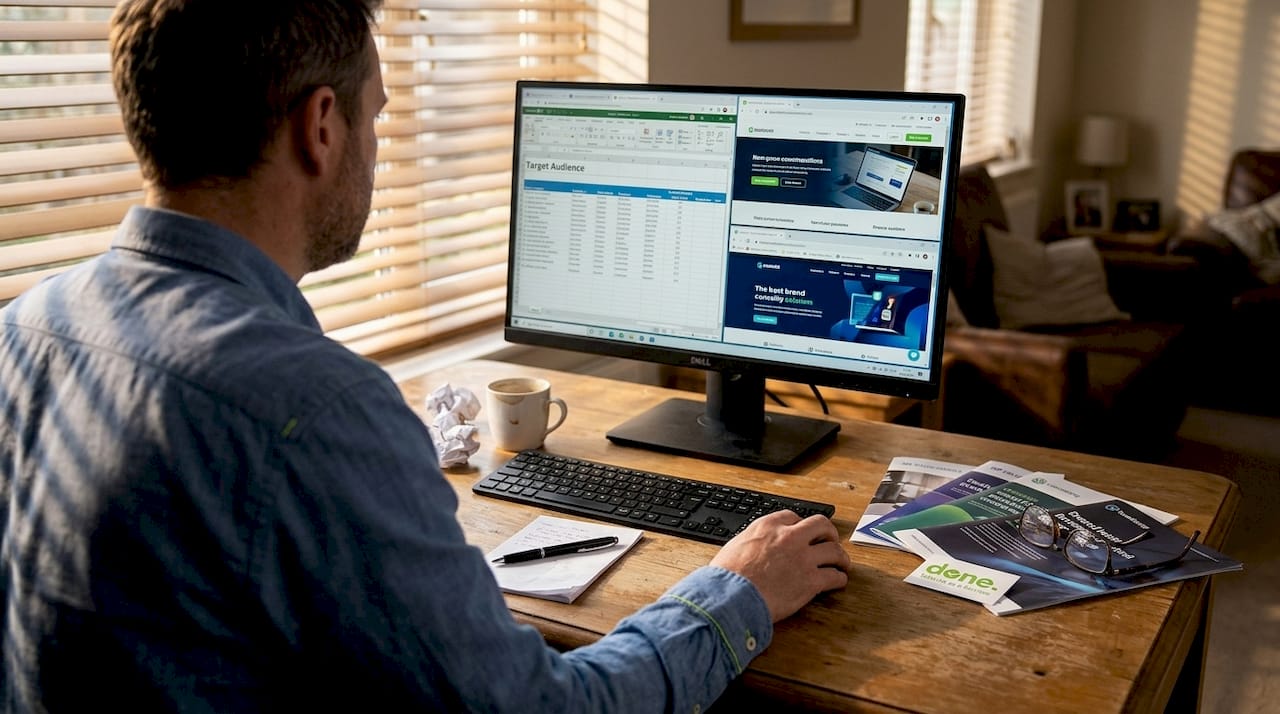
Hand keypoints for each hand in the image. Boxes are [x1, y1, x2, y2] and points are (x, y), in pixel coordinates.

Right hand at [710, 510, 850, 621]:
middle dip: (829, 533)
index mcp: (767, 526)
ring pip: (834, 550)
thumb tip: (752, 549)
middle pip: (821, 525)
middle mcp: (789, 537)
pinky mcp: (811, 581)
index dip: (800, 525)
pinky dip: (839, 579)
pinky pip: (834, 576)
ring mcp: (803, 558)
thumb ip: (750, 542)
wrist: (731, 596)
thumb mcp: (734, 546)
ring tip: (842, 563)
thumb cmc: (726, 576)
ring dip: (841, 557)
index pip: (792, 517)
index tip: (803, 533)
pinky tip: (838, 582)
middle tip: (830, 541)